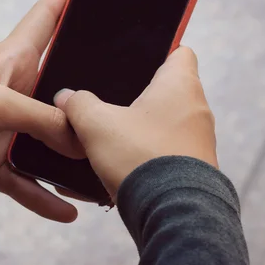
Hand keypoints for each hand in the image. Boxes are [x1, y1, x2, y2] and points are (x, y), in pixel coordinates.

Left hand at [0, 0, 83, 222]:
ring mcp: (6, 128)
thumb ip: (40, 119)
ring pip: (49, 143)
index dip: (68, 0)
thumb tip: (79, 141)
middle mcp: (16, 92)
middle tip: (128, 101)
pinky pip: (25, 180)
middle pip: (62, 88)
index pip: (46, 18)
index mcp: (14, 61)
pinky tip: (67, 211)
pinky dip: (43, 195)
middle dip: (89, 95)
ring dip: (71, 158)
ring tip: (103, 170)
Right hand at [54, 47, 216, 202]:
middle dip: (139, 95)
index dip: (158, 50)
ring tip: (110, 135)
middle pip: (168, 90)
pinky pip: (165, 152)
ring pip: (165, 123)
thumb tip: (66, 97)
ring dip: (141, 128)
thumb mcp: (96, 124)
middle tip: (110, 99)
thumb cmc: (140, 158)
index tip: (135, 59)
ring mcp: (198, 141)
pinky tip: (119, 164)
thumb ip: (78, 104)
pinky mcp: (193, 168)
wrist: (172, 214)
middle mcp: (197, 110)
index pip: (180, 52)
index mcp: (181, 85)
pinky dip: (146, 154)